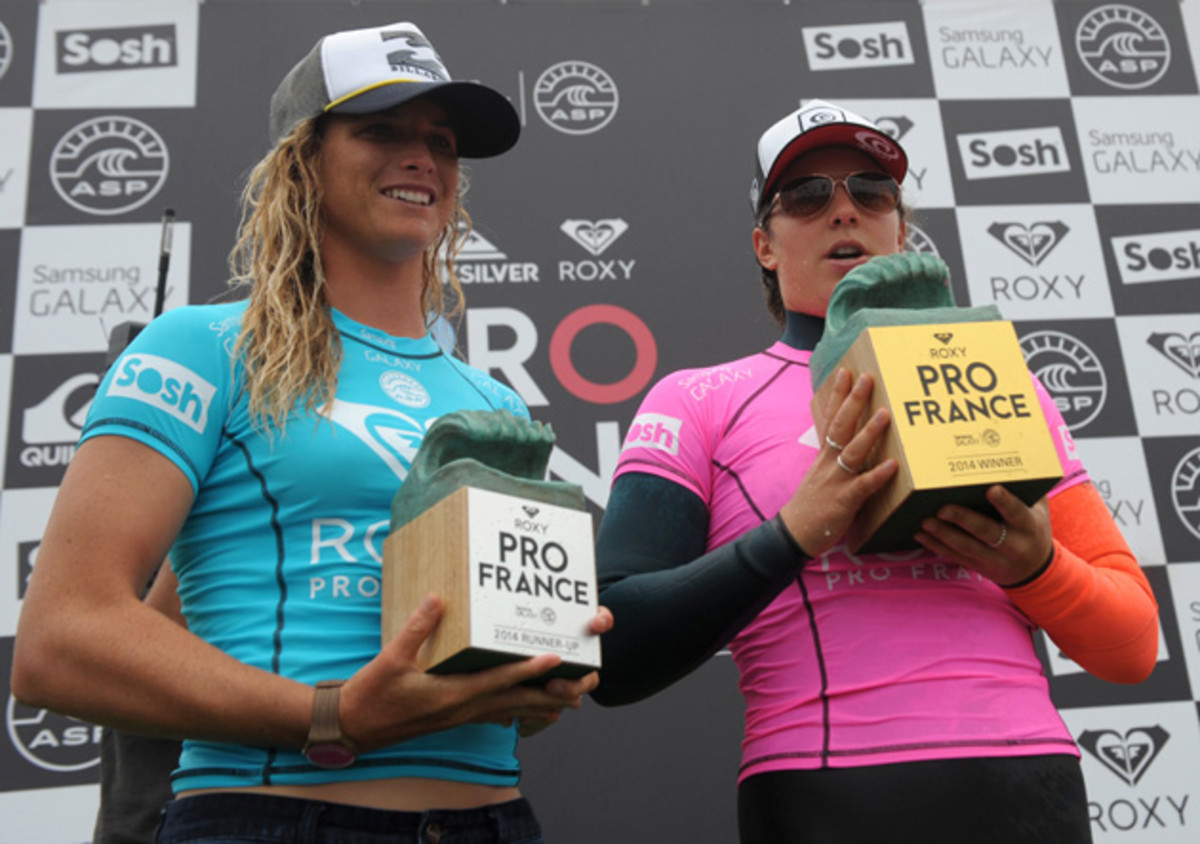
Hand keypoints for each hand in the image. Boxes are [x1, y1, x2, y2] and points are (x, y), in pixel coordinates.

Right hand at [338, 594, 599, 751]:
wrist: (352, 728)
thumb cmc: (371, 695)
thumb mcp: (391, 658)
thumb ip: (417, 628)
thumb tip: (438, 598)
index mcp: (451, 695)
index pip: (498, 681)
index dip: (528, 669)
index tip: (554, 658)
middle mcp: (462, 709)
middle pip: (517, 702)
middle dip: (552, 695)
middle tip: (584, 688)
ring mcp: (460, 717)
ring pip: (510, 711)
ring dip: (542, 705)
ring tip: (571, 701)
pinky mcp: (454, 718)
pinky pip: (495, 714)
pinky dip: (517, 711)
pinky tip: (529, 710)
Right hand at [779, 369, 897, 556]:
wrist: (795, 533)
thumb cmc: (812, 504)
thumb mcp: (822, 475)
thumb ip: (837, 459)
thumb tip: (855, 443)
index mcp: (824, 456)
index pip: (830, 418)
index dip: (837, 395)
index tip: (845, 371)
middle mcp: (828, 463)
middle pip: (840, 426)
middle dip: (853, 401)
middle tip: (866, 378)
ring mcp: (836, 480)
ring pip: (852, 451)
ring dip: (869, 432)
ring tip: (885, 414)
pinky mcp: (843, 500)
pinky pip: (863, 486)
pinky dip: (877, 475)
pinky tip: (893, 465)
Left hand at [914, 485, 1052, 585]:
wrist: (1035, 570)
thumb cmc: (1032, 528)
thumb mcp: (1038, 510)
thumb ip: (1026, 489)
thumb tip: (1008, 456)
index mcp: (1029, 527)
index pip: (1017, 513)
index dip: (1005, 502)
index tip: (992, 489)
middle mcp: (1013, 546)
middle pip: (986, 532)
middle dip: (963, 520)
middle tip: (942, 508)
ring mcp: (995, 559)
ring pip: (967, 547)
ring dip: (944, 534)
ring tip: (925, 521)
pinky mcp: (979, 567)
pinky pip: (956, 557)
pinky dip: (937, 546)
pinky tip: (921, 535)